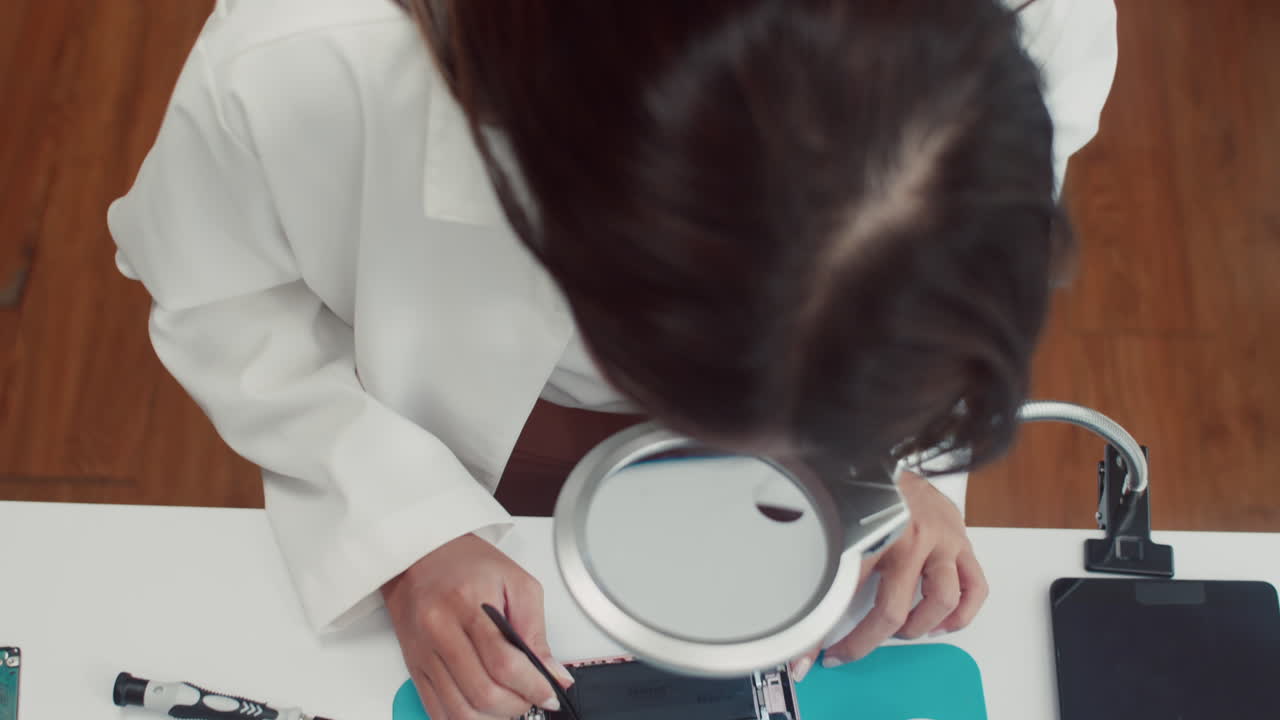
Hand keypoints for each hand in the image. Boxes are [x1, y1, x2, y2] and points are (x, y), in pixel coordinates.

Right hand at [382, 533, 574, 719]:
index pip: (503, 663)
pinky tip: (484, 710)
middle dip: (516, 705)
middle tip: (532, 697)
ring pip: (459, 710)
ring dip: (493, 718)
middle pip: (482, 692)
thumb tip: (552, 672)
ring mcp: (424, 653)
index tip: (549, 693)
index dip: (532, 686)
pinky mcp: (414, 668)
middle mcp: (439, 631)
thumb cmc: (467, 563)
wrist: (421, 555)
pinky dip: (465, 719)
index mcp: (467, 604)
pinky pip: (437, 710)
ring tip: (510, 704)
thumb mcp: (516, 583)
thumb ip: (536, 630)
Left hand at [790, 470, 987, 679]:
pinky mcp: (960, 537)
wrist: (880, 456)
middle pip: (896, 611)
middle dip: (873, 639)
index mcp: (872, 533)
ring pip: (945, 601)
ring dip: (922, 626)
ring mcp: (940, 539)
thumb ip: (821, 572)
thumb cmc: (858, 488)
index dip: (832, 635)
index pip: (847, 598)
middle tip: (858, 645)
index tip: (819, 657)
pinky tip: (945, 622)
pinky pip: (976, 585)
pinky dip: (964, 611)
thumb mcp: (834, 527)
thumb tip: (799, 621)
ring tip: (904, 632)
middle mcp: (910, 538)